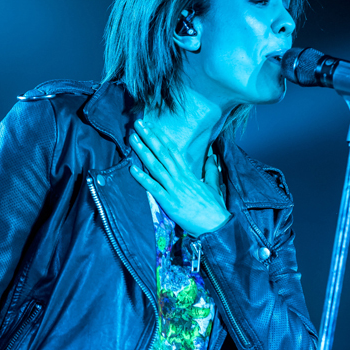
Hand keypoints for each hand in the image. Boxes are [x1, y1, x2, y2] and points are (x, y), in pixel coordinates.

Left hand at [128, 119, 230, 236]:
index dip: (162, 137)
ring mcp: (174, 189)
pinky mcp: (169, 202)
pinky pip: (154, 188)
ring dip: (143, 151)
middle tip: (138, 123)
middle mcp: (180, 178)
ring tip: (132, 139)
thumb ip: (211, 171)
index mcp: (188, 174)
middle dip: (149, 137)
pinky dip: (142, 178)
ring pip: (156, 166)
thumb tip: (212, 157)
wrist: (216, 225)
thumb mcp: (214, 186)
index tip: (152, 126)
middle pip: (162, 153)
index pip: (173, 151)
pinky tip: (132, 169)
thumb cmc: (214, 208)